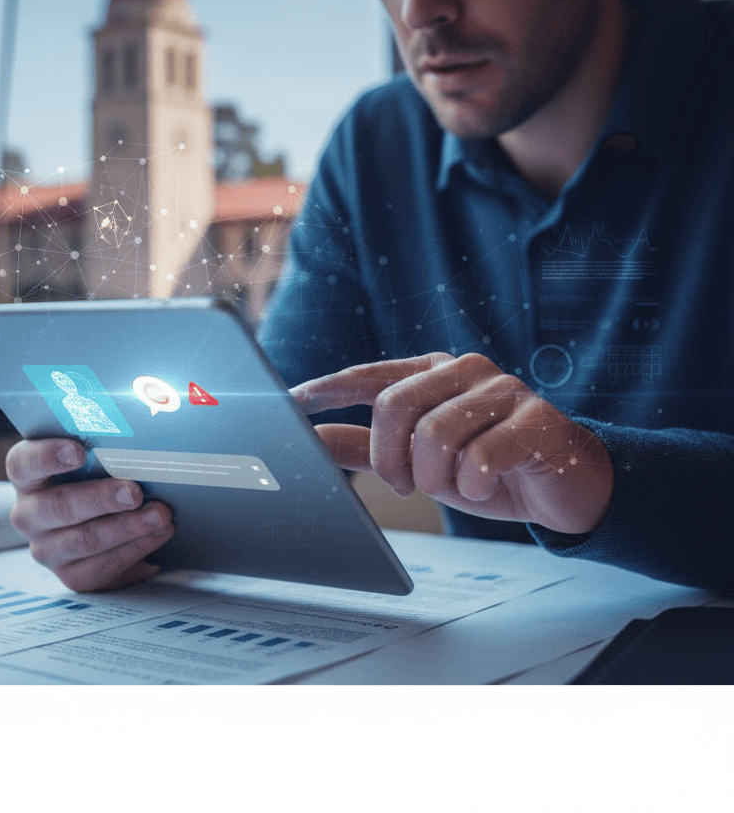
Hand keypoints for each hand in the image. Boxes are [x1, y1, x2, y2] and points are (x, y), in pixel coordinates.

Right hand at [5, 438, 174, 590]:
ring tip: (160, 515)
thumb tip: (139, 428)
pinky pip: (100, 568)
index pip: (24, 463)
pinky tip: (156, 535)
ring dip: (128, 527)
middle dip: (102, 499)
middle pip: (59, 507)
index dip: (48, 457)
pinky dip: (134, 550)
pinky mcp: (69, 575)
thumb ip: (101, 444)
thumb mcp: (90, 455)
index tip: (78, 452)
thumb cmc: (93, 475)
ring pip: (84, 540)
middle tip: (136, 492)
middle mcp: (28, 513)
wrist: (91, 520)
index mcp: (26, 475)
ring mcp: (45, 548)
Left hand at [292, 353, 613, 535]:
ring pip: (435, 432)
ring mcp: (503, 391)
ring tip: (453, 486)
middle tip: (401, 483)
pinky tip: (484, 487)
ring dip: (435, 476)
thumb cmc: (486, 466)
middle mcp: (464, 371)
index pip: (369, 374)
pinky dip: (474, 484)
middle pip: (394, 404)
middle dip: (389, 456)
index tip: (293, 401)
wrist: (566, 487)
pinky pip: (482, 455)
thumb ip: (365, 448)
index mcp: (431, 373)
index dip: (329, 387)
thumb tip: (309, 439)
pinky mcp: (537, 420)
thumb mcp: (417, 461)